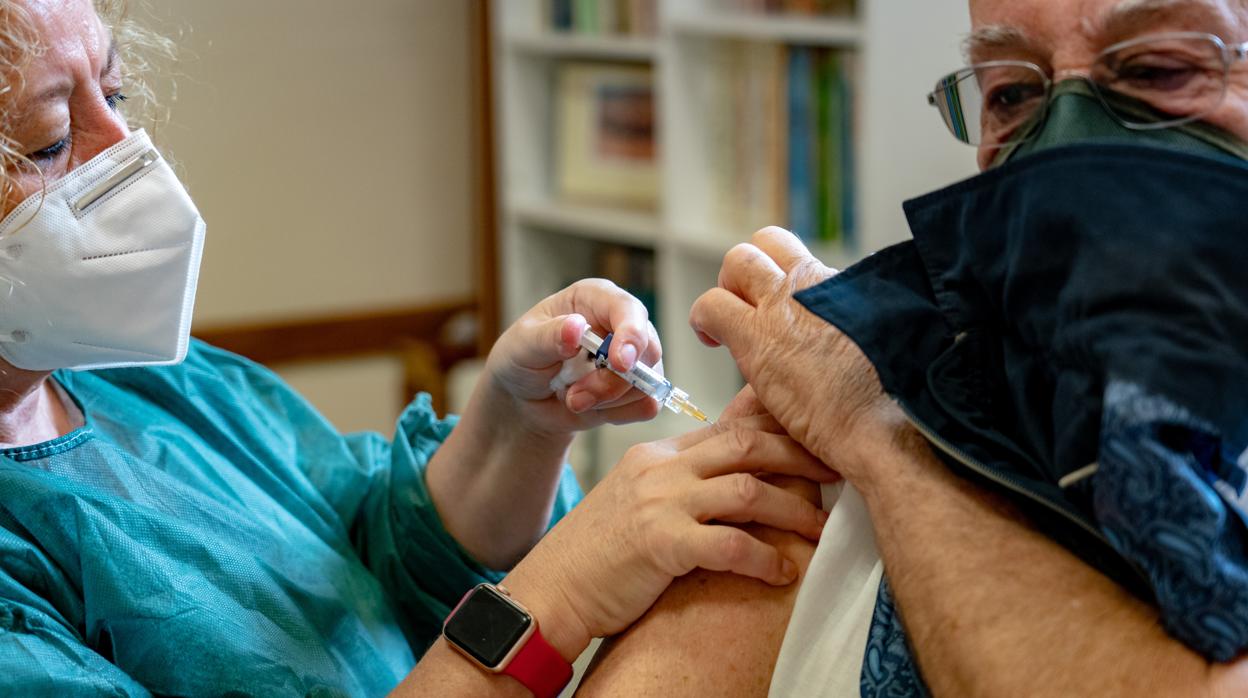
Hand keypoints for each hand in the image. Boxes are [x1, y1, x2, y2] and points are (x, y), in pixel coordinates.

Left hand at [483, 278, 662, 435]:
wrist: (524, 399)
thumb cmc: (522, 360)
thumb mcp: (522, 345)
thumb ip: (548, 336)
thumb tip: (576, 327)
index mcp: (594, 299)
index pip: (628, 309)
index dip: (631, 334)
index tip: (619, 363)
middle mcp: (620, 323)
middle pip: (646, 351)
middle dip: (611, 382)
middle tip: (574, 397)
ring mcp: (633, 357)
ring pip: (647, 383)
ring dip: (607, 400)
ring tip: (572, 399)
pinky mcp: (636, 388)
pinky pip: (647, 405)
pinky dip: (617, 413)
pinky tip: (592, 407)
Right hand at [502, 415, 837, 659]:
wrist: (552, 588)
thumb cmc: (598, 554)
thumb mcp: (638, 500)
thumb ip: (680, 482)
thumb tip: (732, 481)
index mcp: (658, 454)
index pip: (729, 428)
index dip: (777, 432)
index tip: (812, 443)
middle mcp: (661, 468)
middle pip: (746, 445)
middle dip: (799, 458)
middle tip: (835, 472)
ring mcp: (660, 503)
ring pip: (747, 491)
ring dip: (794, 512)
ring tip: (819, 529)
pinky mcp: (660, 544)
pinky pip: (729, 545)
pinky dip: (764, 559)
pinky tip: (783, 573)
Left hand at [688, 227, 900, 477]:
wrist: (891, 422)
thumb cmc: (896, 402)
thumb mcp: (884, 347)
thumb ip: (855, 333)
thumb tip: (840, 348)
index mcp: (849, 286)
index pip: (804, 257)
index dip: (786, 275)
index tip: (784, 306)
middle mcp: (817, 282)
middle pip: (770, 241)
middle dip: (752, 270)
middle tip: (747, 306)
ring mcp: (785, 303)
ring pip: (738, 260)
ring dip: (727, 287)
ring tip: (727, 324)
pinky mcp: (757, 334)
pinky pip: (711, 305)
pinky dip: (704, 319)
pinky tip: (711, 340)